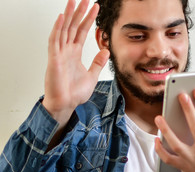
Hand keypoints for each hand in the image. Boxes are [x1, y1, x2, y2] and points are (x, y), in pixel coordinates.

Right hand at [43, 0, 108, 124]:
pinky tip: (62, 17)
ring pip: (63, 29)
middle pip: (73, 27)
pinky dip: (58, 28)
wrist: (66, 105)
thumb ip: (98, 63)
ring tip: (73, 1)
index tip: (95, 8)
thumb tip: (105, 51)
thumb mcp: (92, 75)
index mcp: (74, 54)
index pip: (82, 32)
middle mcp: (66, 51)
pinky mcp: (54, 59)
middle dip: (79, 12)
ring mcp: (59, 53)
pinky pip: (55, 40)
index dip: (88, 20)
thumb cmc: (74, 93)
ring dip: (69, 15)